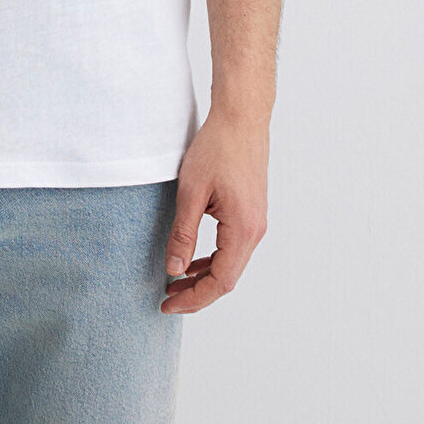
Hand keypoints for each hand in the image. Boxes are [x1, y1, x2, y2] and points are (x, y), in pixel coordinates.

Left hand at [161, 106, 268, 313]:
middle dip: (197, 293)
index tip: (168, 304)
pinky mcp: (251, 213)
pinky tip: (193, 260)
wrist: (241, 119)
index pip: (220, 281)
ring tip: (175, 283)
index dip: (194, 298)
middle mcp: (255, 231)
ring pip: (231, 264)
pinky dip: (213, 260)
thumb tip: (174, 270)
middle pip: (228, 278)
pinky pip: (233, 248)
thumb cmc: (217, 148)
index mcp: (243, 229)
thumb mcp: (191, 192)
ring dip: (204, 277)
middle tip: (167, 300)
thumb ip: (183, 233)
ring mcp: (256, 222)